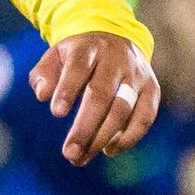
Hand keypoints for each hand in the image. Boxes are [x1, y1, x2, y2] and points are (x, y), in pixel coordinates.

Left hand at [29, 31, 158, 164]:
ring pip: (123, 108)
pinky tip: (109, 150)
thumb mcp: (57, 56)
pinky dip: (129, 137)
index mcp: (89, 49)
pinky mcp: (151, 89)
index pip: (78, 67)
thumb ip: (44, 74)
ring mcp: (136, 75)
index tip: (56, 113)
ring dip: (103, 137)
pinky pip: (145, 117)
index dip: (67, 90)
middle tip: (70, 153)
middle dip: (85, 127)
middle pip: (101, 94)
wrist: (117, 37)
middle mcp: (116, 60)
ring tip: (83, 157)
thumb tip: (42, 95)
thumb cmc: (79, 56)